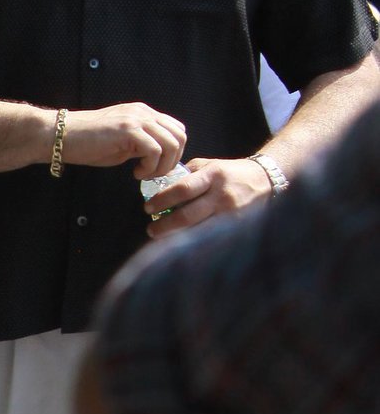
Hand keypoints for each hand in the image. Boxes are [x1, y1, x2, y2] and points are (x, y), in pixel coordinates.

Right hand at [60, 102, 185, 177]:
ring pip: (171, 143)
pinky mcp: (128, 130)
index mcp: (143, 113)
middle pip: (180, 135)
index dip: (173, 152)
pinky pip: (155, 150)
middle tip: (153, 174)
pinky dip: (150, 167)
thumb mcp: (122, 142)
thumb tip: (158, 159)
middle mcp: (144, 112)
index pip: (176, 129)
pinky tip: (136, 173)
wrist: (61, 135)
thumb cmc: (87, 143)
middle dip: (172, 160)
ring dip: (162, 166)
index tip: (157, 167)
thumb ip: (141, 144)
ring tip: (144, 174)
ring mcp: (137, 119)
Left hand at [144, 155, 270, 238]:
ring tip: (162, 240)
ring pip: (198, 231)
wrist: (265, 180)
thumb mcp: (210, 165)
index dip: (162, 200)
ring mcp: (231, 214)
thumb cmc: (230, 173)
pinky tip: (182, 248)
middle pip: (188, 215)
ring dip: (177, 238)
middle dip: (165, 225)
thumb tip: (160, 186)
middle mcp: (222, 195)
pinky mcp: (238, 227)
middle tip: (151, 229)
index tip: (148, 208)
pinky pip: (211, 238)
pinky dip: (195, 244)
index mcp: (213, 176)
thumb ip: (187, 174)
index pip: (183, 189)